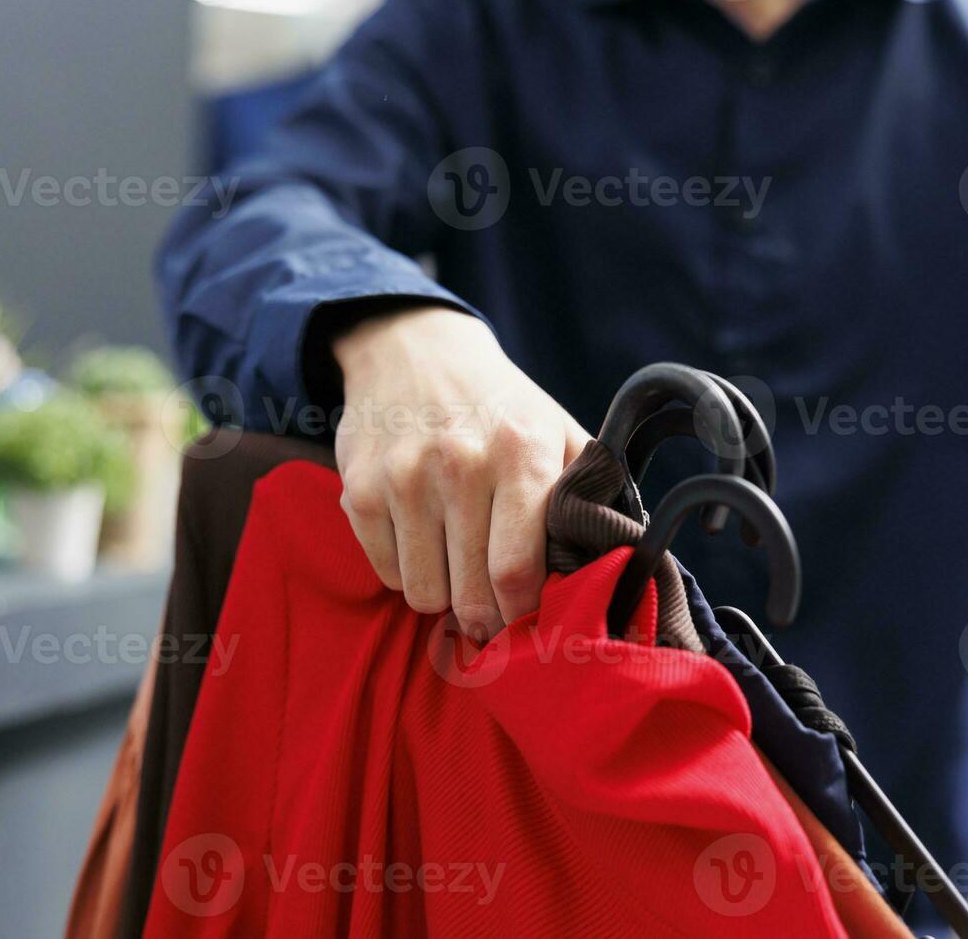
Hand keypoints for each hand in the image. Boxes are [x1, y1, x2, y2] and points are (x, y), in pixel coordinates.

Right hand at [332, 306, 589, 640]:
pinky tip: (424, 540)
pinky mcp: (359, 490)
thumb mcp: (557, 430)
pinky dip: (409, 570)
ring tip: (459, 565)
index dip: (523, 612)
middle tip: (496, 613)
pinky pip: (388, 573)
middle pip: (470, 593)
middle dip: (488, 618)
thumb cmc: (500, 405)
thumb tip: (609, 567)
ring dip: (445, 593)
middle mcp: (458, 464)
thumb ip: (588, 493)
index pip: (515, 572)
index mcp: (519, 452)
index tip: (530, 618)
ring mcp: (402, 478)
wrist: (413, 349)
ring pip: (424, 593)